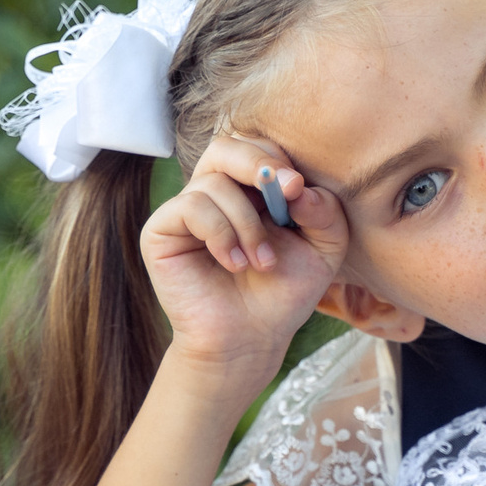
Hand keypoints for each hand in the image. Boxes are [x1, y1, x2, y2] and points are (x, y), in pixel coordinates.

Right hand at [143, 133, 347, 387]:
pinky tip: (234, 264)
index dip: (278, 158)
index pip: (256, 147)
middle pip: (224, 146)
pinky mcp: (161, 231)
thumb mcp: (324, 249)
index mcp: (248, 189)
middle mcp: (213, 193)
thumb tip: (296, 184)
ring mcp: (184, 210)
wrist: (250, 339)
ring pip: (213, 182)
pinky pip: (191, 207)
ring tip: (262, 263)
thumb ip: (325, 210)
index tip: (299, 189)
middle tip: (285, 192)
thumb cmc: (283, 293)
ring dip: (247, 223)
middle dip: (258, 165)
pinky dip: (221, 234)